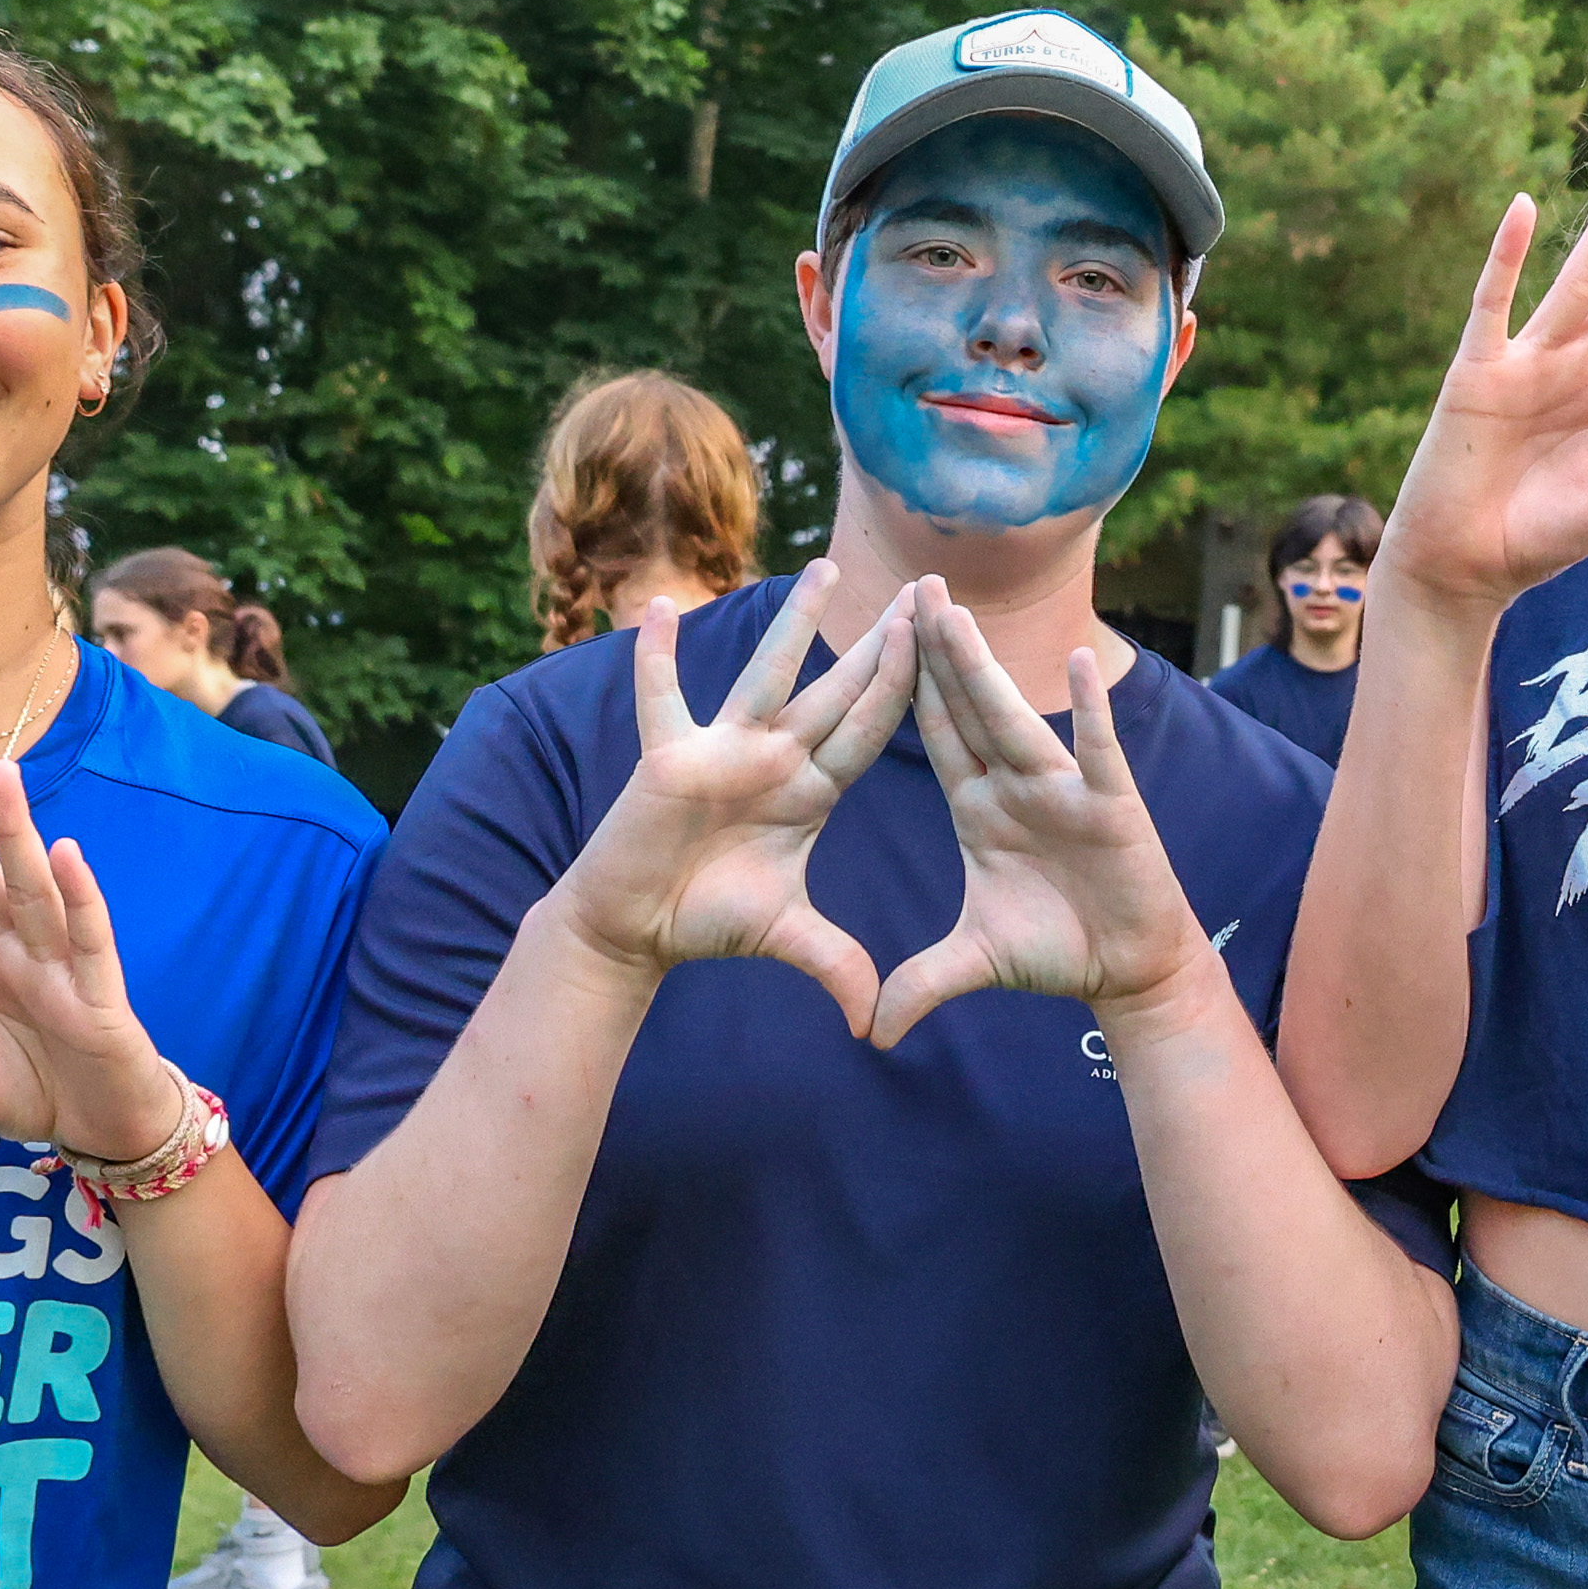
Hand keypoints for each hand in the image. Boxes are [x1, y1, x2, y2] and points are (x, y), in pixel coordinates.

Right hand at [546, 560, 920, 1033]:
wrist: (638, 927)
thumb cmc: (708, 918)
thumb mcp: (788, 939)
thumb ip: (837, 965)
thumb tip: (877, 1021)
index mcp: (809, 789)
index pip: (870, 731)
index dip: (908, 692)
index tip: (949, 648)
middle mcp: (773, 757)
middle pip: (838, 690)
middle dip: (879, 643)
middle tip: (922, 589)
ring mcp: (723, 750)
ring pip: (769, 674)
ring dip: (794, 622)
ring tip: (825, 567)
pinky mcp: (671, 757)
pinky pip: (663, 698)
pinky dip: (656, 658)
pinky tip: (656, 607)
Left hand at [868, 585, 1210, 1048]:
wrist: (1128, 971)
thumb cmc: (1057, 950)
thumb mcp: (975, 962)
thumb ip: (922, 983)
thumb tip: (871, 1030)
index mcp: (978, 807)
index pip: (934, 736)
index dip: (906, 686)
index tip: (876, 632)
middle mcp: (1016, 786)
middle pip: (968, 708)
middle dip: (940, 649)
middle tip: (912, 584)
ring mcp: (1064, 790)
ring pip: (1016, 718)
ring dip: (987, 665)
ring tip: (957, 610)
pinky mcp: (1111, 807)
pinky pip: (1099, 751)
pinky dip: (1092, 711)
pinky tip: (1083, 662)